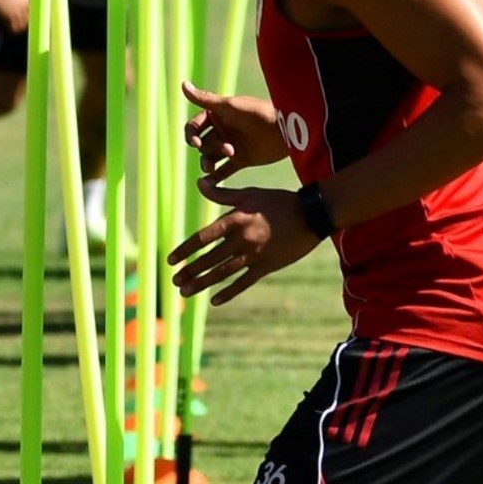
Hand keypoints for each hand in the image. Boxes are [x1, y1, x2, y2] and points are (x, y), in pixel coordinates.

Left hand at [168, 182, 320, 306]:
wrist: (311, 214)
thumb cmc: (278, 201)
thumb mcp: (249, 193)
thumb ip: (222, 193)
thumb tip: (199, 183)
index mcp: (236, 220)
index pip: (203, 237)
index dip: (185, 250)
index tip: (171, 260)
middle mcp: (242, 239)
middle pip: (210, 259)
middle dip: (190, 271)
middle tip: (174, 281)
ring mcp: (255, 255)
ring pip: (223, 273)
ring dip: (203, 283)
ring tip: (185, 291)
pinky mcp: (267, 266)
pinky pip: (244, 282)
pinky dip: (229, 292)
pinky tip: (214, 300)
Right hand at [182, 80, 287, 181]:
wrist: (284, 130)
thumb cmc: (257, 113)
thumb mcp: (228, 106)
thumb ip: (204, 99)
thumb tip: (182, 84)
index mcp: (217, 115)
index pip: (194, 126)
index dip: (191, 134)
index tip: (195, 141)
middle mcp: (222, 130)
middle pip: (202, 143)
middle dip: (209, 147)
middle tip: (226, 149)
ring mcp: (231, 146)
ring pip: (209, 157)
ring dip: (208, 162)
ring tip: (214, 166)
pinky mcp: (240, 160)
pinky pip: (222, 172)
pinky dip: (214, 178)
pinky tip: (208, 183)